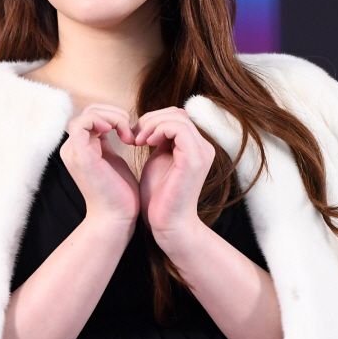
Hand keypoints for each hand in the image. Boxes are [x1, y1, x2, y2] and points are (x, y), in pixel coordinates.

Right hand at [60, 104, 139, 226]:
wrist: (116, 218)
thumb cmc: (119, 194)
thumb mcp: (113, 160)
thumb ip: (109, 142)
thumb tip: (119, 125)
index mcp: (80, 147)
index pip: (93, 115)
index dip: (114, 116)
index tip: (132, 134)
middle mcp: (72, 148)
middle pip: (91, 110)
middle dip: (115, 114)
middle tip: (131, 132)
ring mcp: (73, 151)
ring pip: (88, 113)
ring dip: (113, 117)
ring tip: (128, 135)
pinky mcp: (80, 155)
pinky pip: (83, 123)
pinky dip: (103, 121)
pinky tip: (120, 133)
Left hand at [132, 107, 215, 245]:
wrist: (167, 225)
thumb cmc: (159, 198)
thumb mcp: (157, 160)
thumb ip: (159, 141)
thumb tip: (154, 121)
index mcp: (195, 147)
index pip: (176, 116)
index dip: (153, 119)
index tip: (136, 134)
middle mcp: (203, 147)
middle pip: (177, 113)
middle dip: (150, 119)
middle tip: (134, 134)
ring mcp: (201, 152)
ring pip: (177, 117)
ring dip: (152, 124)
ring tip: (138, 140)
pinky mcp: (194, 159)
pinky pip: (178, 128)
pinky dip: (157, 130)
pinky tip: (144, 143)